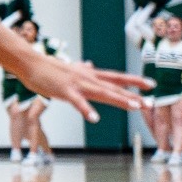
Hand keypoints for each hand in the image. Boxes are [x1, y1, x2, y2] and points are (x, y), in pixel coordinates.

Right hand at [18, 54, 148, 122]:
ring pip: (103, 93)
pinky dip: (87, 110)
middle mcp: (88, 78)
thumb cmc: (47, 67)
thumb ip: (81, 68)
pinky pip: (78, 102)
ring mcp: (77, 84)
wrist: (30, 62)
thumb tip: (88, 64)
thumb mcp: (69, 67)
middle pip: (115, 87)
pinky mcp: (65, 91)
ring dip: (120, 100)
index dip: (135, 81)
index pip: (117, 78)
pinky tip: (94, 119)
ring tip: (135, 107)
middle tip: (151, 103)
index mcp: (90, 75)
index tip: (151, 86)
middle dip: (134, 96)